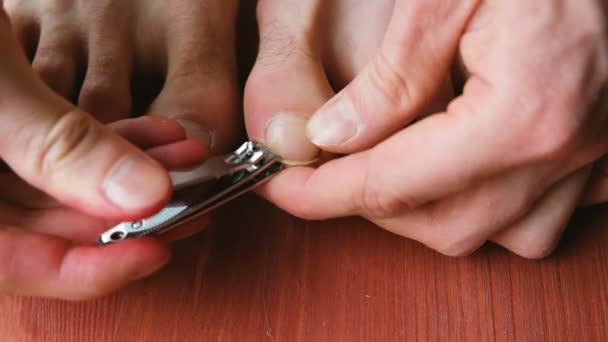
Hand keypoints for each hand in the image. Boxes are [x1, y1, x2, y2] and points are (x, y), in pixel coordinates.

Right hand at [0, 9, 206, 298]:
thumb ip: (56, 143)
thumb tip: (147, 196)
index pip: (16, 265)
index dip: (90, 270)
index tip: (158, 251)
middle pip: (48, 231)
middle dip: (129, 213)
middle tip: (192, 196)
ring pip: (62, 192)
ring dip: (129, 175)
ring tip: (184, 155)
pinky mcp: (7, 132)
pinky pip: (57, 154)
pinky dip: (107, 144)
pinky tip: (156, 130)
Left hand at [245, 0, 607, 257]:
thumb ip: (390, 76)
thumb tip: (332, 134)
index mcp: (521, 114)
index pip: (394, 183)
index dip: (324, 193)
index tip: (282, 188)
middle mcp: (560, 153)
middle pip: (441, 225)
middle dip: (371, 205)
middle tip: (327, 170)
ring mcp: (588, 160)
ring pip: (490, 234)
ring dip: (427, 211)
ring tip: (387, 166)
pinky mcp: (599, 154)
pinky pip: (536, 218)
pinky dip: (486, 208)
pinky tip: (457, 170)